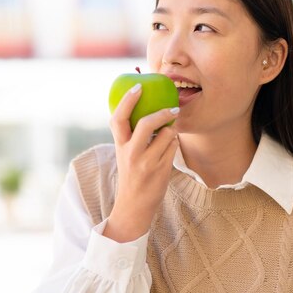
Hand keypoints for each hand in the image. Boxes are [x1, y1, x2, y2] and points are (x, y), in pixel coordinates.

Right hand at [104, 83, 179, 242]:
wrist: (133, 207)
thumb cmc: (132, 174)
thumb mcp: (125, 153)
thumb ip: (131, 133)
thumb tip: (145, 106)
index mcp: (119, 145)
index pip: (118, 118)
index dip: (128, 100)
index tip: (138, 86)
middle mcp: (131, 153)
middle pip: (146, 123)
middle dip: (161, 113)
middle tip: (173, 108)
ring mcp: (146, 163)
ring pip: (166, 135)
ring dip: (171, 131)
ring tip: (168, 135)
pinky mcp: (161, 170)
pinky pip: (173, 147)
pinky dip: (174, 144)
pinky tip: (169, 148)